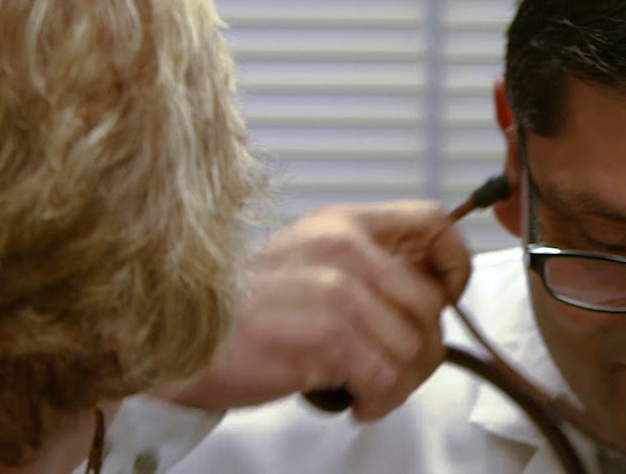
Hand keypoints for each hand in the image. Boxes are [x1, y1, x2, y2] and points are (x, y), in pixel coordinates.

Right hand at [156, 200, 470, 420]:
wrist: (171, 334)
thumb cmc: (231, 309)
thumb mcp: (302, 260)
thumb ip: (359, 264)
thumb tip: (418, 293)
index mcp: (342, 225)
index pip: (434, 223)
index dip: (455, 265)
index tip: (445, 296)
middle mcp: (346, 250)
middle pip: (433, 302)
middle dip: (423, 348)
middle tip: (390, 367)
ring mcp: (339, 292)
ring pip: (417, 347)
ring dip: (397, 382)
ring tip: (364, 386)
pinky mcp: (329, 338)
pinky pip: (389, 379)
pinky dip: (377, 401)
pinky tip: (349, 399)